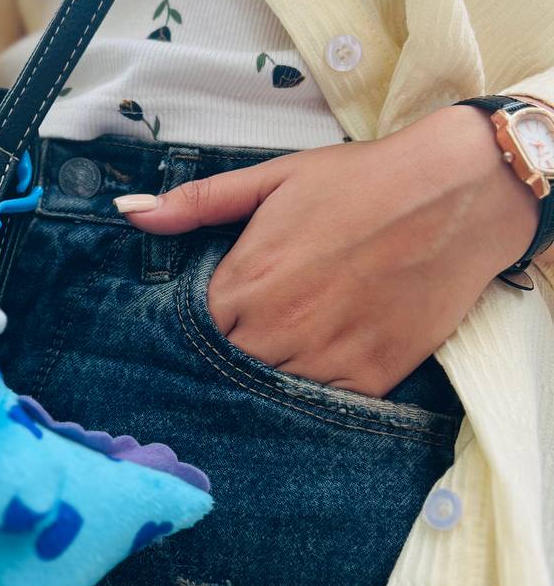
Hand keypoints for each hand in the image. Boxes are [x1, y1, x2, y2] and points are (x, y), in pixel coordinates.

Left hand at [115, 106, 539, 397]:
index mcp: (246, 281)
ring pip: (268, 395)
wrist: (456, 194)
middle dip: (223, 360)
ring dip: (262, 384)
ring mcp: (324, 357)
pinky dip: (311, 397)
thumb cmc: (361, 182)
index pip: (191, 333)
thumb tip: (130, 210)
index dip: (193, 333)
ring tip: (276, 358)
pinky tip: (312, 374)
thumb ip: (198, 201)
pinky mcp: (369, 377)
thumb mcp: (273, 178)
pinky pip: (321, 407)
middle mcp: (278, 327)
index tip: (203, 327)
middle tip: (241, 343)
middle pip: (224, 370)